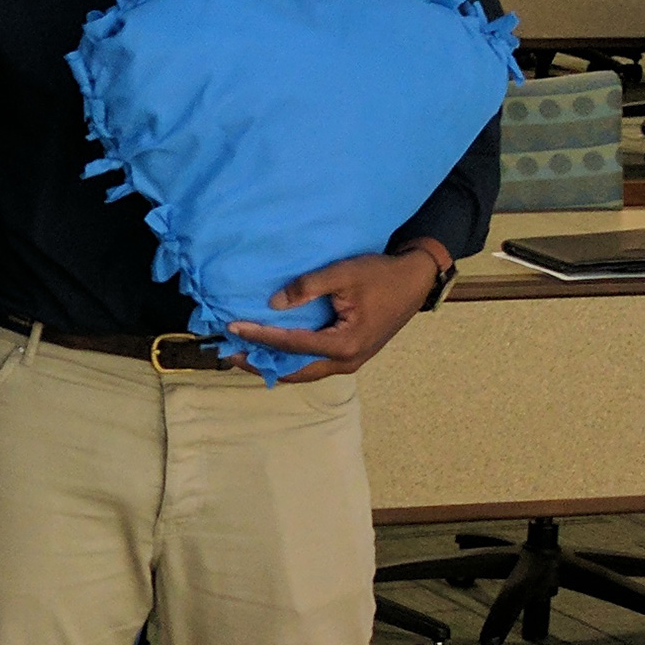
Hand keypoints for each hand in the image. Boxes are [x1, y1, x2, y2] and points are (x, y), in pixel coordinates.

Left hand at [222, 245, 443, 379]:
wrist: (415, 281)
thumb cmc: (382, 275)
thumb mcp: (344, 273)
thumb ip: (308, 286)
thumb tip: (274, 304)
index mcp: (345, 344)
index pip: (292, 344)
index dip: (260, 336)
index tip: (232, 329)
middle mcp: (346, 361)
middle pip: (293, 370)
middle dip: (260, 363)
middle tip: (229, 354)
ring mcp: (349, 363)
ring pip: (303, 372)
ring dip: (274, 365)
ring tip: (244, 355)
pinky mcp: (349, 357)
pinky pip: (313, 365)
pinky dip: (290, 361)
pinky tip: (271, 352)